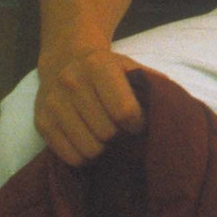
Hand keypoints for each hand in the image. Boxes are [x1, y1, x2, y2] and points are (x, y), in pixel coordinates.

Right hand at [34, 46, 146, 166]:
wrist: (65, 60)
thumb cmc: (106, 68)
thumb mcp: (129, 66)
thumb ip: (151, 83)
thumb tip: (174, 106)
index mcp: (98, 65)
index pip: (124, 110)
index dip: (137, 123)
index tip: (138, 123)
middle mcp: (71, 81)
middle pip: (106, 132)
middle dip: (120, 136)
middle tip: (121, 131)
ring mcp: (53, 103)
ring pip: (88, 148)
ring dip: (103, 148)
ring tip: (106, 137)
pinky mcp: (41, 122)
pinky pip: (69, 156)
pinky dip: (84, 156)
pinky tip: (90, 141)